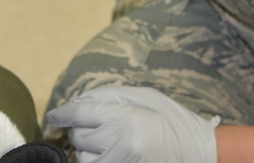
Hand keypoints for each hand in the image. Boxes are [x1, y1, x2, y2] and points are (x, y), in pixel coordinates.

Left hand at [45, 86, 219, 162]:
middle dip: (81, 131)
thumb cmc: (172, 119)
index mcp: (127, 117)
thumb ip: (109, 96)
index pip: (80, 114)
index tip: (53, 117)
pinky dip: (96, 161)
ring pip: (84, 159)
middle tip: (94, 126)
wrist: (201, 151)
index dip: (61, 114)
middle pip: (79, 137)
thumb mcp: (143, 97)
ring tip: (105, 143)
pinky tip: (106, 154)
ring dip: (87, 150)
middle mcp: (122, 143)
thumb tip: (79, 102)